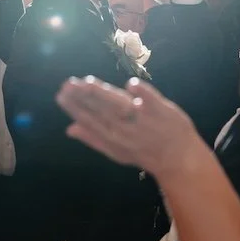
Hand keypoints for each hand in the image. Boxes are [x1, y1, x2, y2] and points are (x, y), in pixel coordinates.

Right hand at [56, 77, 208, 182]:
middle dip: (83, 98)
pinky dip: (142, 94)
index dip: (75, 108)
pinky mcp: (162, 111)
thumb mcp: (117, 151)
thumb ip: (93, 139)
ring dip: (103, 94)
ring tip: (87, 82)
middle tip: (68, 84)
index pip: (90, 120)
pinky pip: (151, 101)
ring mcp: (144, 120)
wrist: (178, 158)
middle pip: (101, 110)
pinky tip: (130, 84)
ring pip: (120, 105)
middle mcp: (126, 129)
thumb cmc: (144, 152)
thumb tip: (69, 129)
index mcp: (113, 137)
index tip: (61, 95)